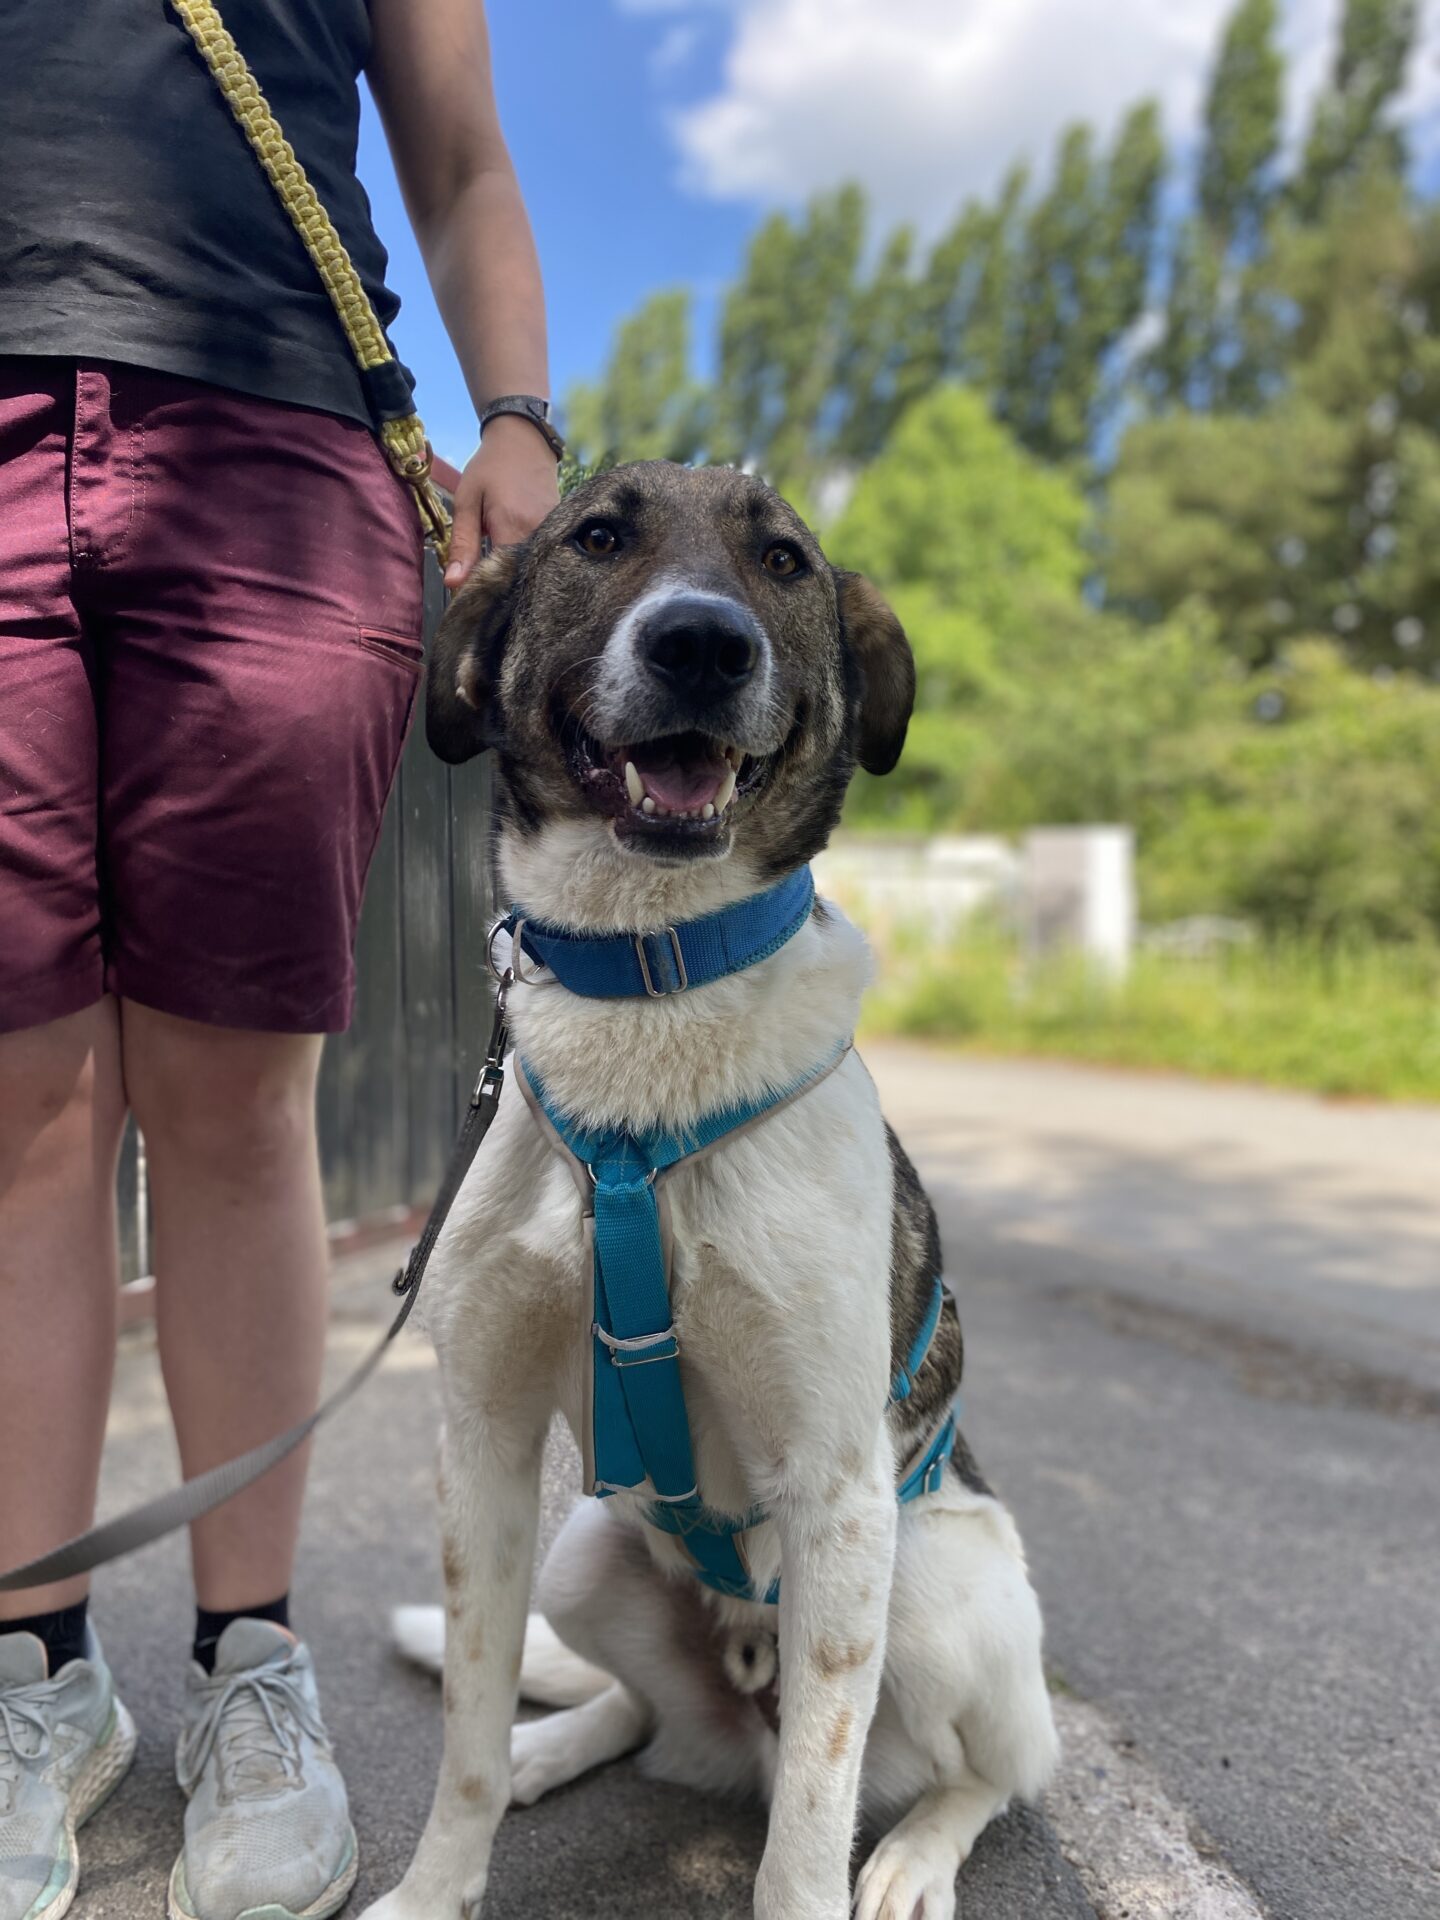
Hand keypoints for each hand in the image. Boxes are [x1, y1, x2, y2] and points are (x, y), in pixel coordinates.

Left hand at [444, 415, 558, 587]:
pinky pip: (546, 557)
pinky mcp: (562, 530)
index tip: (476, 606)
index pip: (503, 577)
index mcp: (513, 526)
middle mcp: (540, 533)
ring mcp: (556, 532)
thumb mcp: (467, 501)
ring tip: (503, 587)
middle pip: (524, 578)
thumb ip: (462, 545)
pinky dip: (532, 565)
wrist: (524, 440)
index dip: (489, 594)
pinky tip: (520, 569)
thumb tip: (454, 585)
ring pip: (537, 569)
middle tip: (489, 602)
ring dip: (520, 580)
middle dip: (506, 592)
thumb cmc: (489, 467)